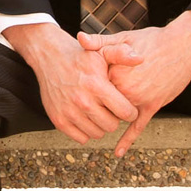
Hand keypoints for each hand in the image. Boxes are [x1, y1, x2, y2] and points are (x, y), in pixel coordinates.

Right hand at [4, 22, 137, 144]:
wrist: (50, 58)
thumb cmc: (79, 57)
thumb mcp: (102, 51)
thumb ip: (122, 55)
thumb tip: (140, 58)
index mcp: (96, 86)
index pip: (125, 113)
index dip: (130, 111)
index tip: (126, 106)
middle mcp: (82, 101)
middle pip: (112, 126)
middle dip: (115, 118)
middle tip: (109, 107)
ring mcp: (69, 112)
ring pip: (97, 134)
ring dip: (100, 125)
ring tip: (97, 111)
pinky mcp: (59, 120)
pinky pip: (81, 138)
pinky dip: (85, 131)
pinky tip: (85, 117)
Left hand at [79, 9, 190, 155]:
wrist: (182, 45)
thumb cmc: (152, 40)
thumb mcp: (123, 38)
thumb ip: (100, 42)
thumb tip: (79, 38)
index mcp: (113, 72)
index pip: (94, 86)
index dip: (93, 83)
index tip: (89, 81)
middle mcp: (124, 88)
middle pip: (104, 101)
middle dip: (101, 100)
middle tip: (103, 94)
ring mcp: (139, 99)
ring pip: (118, 113)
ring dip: (112, 114)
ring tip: (107, 110)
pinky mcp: (152, 106)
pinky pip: (137, 126)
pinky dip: (127, 140)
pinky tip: (118, 152)